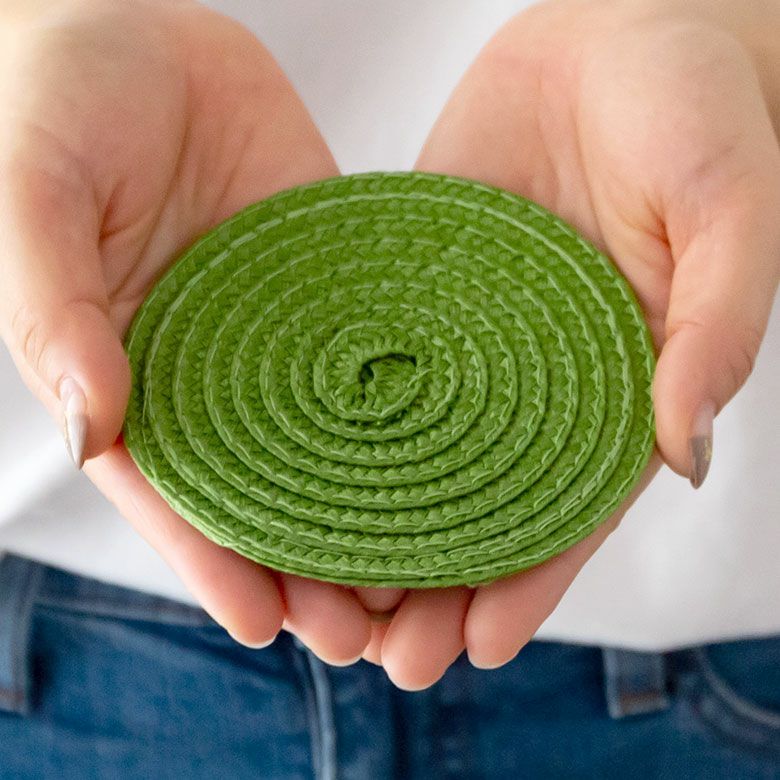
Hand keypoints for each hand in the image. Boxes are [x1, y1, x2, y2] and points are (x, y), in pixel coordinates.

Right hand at [0, 0, 384, 663]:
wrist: (134, 26)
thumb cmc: (58, 102)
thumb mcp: (34, 193)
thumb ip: (52, 307)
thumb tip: (90, 424)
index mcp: (130, 372)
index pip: (175, 490)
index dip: (215, 560)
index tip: (265, 622)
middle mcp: (212, 369)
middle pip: (266, 487)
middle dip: (310, 561)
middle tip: (369, 630)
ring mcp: (280, 334)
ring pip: (333, 441)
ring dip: (373, 509)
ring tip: (424, 575)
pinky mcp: (337, 285)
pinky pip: (379, 354)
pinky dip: (410, 411)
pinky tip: (452, 455)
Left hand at [371, 0, 779, 687]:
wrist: (628, 28)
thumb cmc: (700, 115)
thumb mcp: (730, 212)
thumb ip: (715, 328)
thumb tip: (684, 448)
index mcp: (617, 383)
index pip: (571, 507)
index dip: (531, 580)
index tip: (481, 643)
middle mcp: (536, 375)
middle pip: (481, 500)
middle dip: (439, 581)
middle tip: (386, 655)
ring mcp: (471, 334)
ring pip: (417, 448)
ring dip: (376, 522)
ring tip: (327, 591)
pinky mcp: (418, 280)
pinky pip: (373, 357)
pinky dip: (340, 418)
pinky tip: (295, 464)